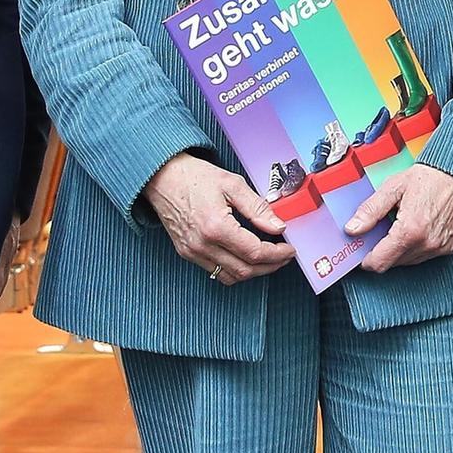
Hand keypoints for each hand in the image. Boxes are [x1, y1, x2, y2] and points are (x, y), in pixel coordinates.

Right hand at [142, 153, 291, 282]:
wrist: (162, 177)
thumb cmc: (195, 177)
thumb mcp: (233, 184)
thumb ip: (258, 208)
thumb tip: (278, 226)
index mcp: (216, 227)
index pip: (255, 252)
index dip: (277, 254)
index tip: (290, 249)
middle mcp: (202, 245)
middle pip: (245, 270)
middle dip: (270, 266)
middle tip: (284, 256)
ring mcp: (192, 252)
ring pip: (231, 276)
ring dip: (254, 272)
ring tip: (269, 259)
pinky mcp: (186, 253)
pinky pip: (216, 271)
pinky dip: (235, 270)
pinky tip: (246, 258)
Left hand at [346, 163, 452, 270]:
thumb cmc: (431, 177)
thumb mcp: (393, 188)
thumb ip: (370, 210)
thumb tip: (353, 228)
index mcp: (410, 230)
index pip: (379, 263)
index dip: (366, 259)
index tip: (363, 250)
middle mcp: (427, 243)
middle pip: (393, 263)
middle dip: (383, 250)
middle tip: (382, 230)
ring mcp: (441, 247)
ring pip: (409, 261)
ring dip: (400, 249)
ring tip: (402, 225)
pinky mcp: (451, 247)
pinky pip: (426, 255)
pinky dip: (417, 246)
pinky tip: (418, 227)